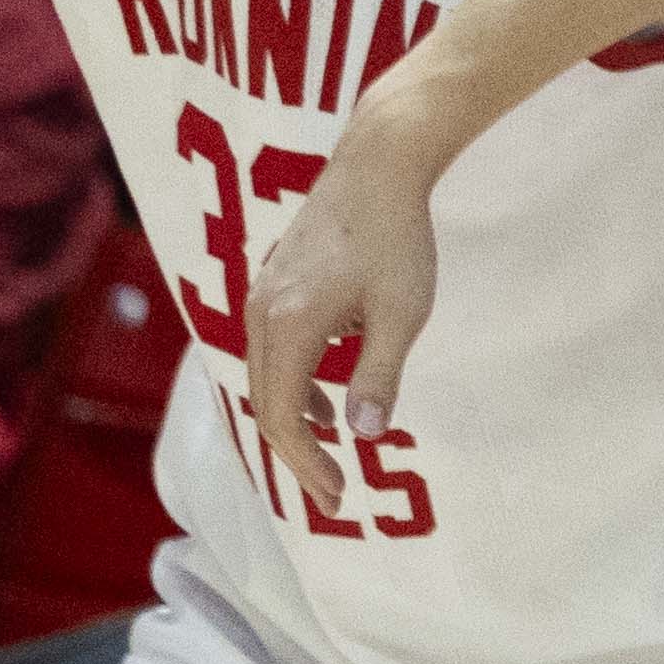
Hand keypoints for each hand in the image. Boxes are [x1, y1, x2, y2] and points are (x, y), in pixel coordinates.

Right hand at [240, 124, 446, 523]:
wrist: (377, 164)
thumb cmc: (397, 237)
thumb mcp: (402, 313)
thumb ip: (379, 375)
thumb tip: (365, 434)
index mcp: (289, 326)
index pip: (284, 417)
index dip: (307, 464)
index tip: (339, 499)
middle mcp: (261, 314)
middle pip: (267, 403)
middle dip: (298, 453)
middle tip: (334, 493)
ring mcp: (261, 296)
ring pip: (264, 377)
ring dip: (294, 418)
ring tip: (330, 452)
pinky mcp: (272, 284)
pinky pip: (271, 351)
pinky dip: (293, 383)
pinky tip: (326, 395)